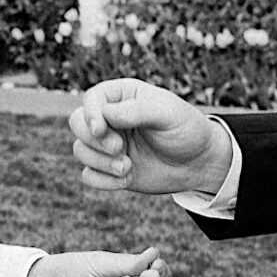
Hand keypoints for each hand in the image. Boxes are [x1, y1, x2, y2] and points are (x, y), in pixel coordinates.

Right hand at [68, 79, 234, 196]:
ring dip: (100, 162)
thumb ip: (136, 111)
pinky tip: (126, 179)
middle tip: (119, 149)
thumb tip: (105, 115)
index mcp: (122, 96)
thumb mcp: (167, 113)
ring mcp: (107, 144)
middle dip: (94, 140)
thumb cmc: (186, 130)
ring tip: (127, 168)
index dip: (90, 114)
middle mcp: (109, 119)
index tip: (101, 129)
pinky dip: (102, 181)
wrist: (199, 163)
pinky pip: (88, 175)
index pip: (91, 99)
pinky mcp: (108, 169)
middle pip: (77, 123)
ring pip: (80, 150)